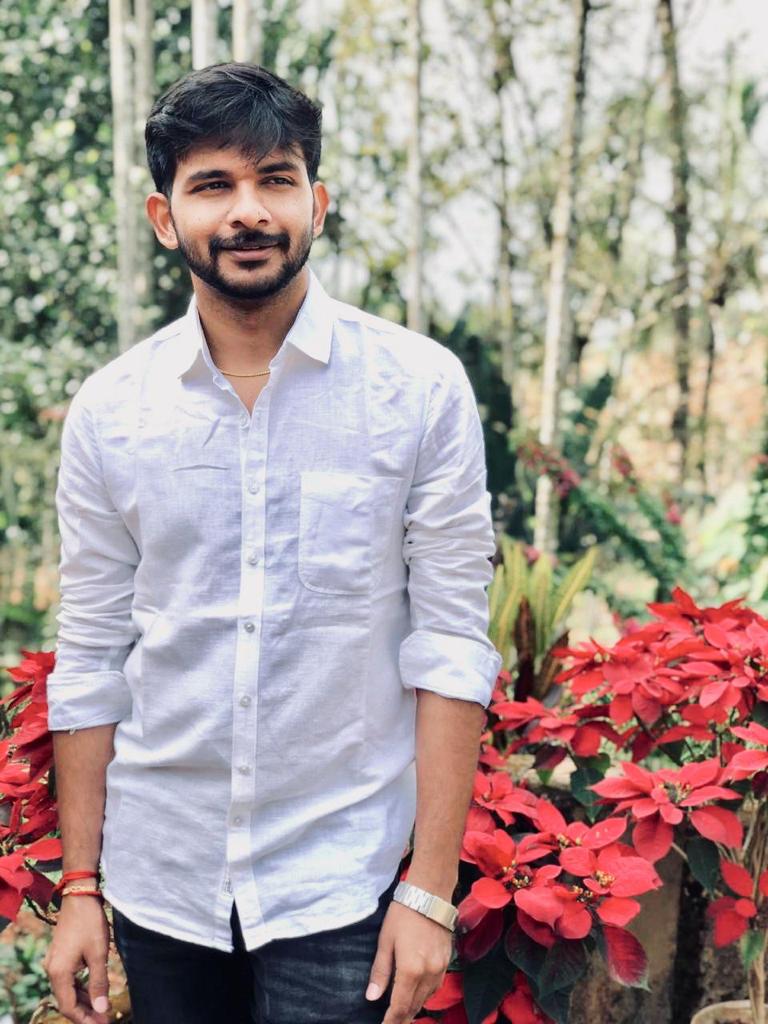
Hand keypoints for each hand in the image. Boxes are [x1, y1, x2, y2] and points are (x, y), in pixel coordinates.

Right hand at [42, 896, 112, 1023]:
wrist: (80, 896)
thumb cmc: (90, 923)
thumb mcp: (98, 954)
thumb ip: (99, 983)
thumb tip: (101, 1009)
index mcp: (59, 973)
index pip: (69, 1007)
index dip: (85, 1019)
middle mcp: (53, 970)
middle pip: (67, 1000)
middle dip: (85, 1013)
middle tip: (104, 1020)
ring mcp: (55, 962)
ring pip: (68, 990)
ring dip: (84, 1001)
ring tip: (102, 1010)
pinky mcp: (61, 955)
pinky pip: (70, 979)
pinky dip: (82, 987)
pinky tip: (94, 992)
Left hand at [366, 900, 452, 1023]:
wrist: (429, 894)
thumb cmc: (403, 914)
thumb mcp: (385, 941)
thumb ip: (380, 971)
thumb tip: (372, 997)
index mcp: (410, 970)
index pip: (400, 1007)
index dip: (391, 1022)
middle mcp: (428, 974)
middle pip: (414, 1006)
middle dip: (402, 1018)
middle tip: (391, 1023)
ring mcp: (440, 968)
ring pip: (426, 998)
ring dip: (413, 1008)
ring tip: (401, 1013)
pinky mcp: (447, 961)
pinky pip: (435, 986)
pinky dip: (425, 995)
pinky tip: (416, 993)